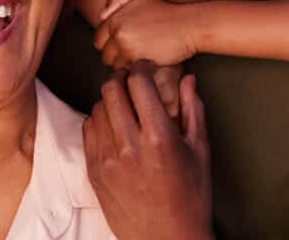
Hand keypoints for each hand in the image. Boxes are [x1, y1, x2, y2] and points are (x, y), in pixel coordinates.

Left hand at [83, 61, 212, 239]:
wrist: (166, 237)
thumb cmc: (190, 196)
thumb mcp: (200, 150)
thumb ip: (193, 110)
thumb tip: (187, 79)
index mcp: (159, 137)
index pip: (138, 83)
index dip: (141, 68)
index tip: (146, 67)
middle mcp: (129, 146)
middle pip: (111, 90)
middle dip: (122, 78)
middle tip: (132, 79)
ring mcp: (107, 160)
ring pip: (97, 108)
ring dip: (110, 99)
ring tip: (124, 103)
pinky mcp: (94, 171)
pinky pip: (88, 130)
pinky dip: (99, 120)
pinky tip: (114, 124)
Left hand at [94, 0, 197, 67]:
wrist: (189, 24)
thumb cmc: (166, 11)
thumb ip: (117, 0)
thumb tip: (101, 17)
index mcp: (115, 18)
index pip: (98, 39)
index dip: (110, 43)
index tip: (124, 43)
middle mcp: (117, 32)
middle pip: (105, 54)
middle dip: (116, 55)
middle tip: (133, 51)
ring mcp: (126, 47)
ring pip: (115, 64)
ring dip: (125, 63)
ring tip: (140, 55)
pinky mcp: (138, 59)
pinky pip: (128, 70)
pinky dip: (135, 68)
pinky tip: (146, 60)